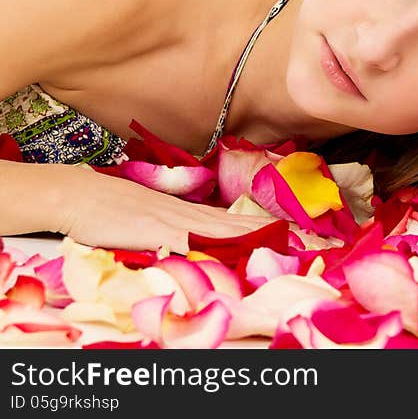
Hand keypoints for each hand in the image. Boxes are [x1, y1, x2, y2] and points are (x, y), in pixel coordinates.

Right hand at [52, 164, 280, 254]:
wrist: (78, 195)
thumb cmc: (109, 206)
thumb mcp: (149, 212)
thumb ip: (174, 222)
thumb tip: (194, 231)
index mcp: (188, 212)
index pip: (235, 221)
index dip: (263, 226)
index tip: (292, 231)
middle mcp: (189, 216)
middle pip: (240, 226)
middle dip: (273, 234)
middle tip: (307, 240)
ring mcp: (176, 223)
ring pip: (227, 232)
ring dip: (258, 239)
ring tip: (290, 244)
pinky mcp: (160, 233)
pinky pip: (198, 243)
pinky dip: (221, 249)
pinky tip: (240, 253)